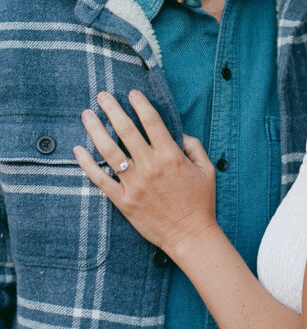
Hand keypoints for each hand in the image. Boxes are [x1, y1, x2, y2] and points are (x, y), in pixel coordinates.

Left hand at [74, 89, 216, 256]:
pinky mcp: (123, 201)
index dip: (140, 104)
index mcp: (170, 155)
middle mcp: (150, 166)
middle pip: (126, 130)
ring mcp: (134, 184)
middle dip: (112, 109)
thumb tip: (179, 133)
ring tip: (87, 115)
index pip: (151, 121)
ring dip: (96, 130)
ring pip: (109, 151)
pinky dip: (87, 164)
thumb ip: (194, 146)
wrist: (191, 235)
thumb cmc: (201, 202)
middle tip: (102, 95)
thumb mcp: (206, 169)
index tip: (131, 93)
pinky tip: (78, 150)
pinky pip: (100, 180)